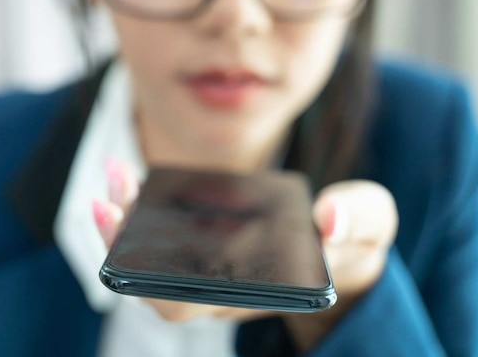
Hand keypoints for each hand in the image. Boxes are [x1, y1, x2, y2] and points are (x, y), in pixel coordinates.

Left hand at [92, 159, 397, 345]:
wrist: (347, 248)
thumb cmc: (355, 239)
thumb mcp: (371, 223)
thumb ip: (358, 219)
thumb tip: (328, 216)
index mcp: (259, 292)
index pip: (191, 302)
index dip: (152, 282)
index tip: (133, 238)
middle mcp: (227, 290)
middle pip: (156, 285)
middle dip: (123, 244)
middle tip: (107, 198)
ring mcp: (214, 269)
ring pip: (152, 261)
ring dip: (126, 222)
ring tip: (115, 175)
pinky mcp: (208, 244)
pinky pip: (162, 236)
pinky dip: (141, 208)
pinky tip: (130, 174)